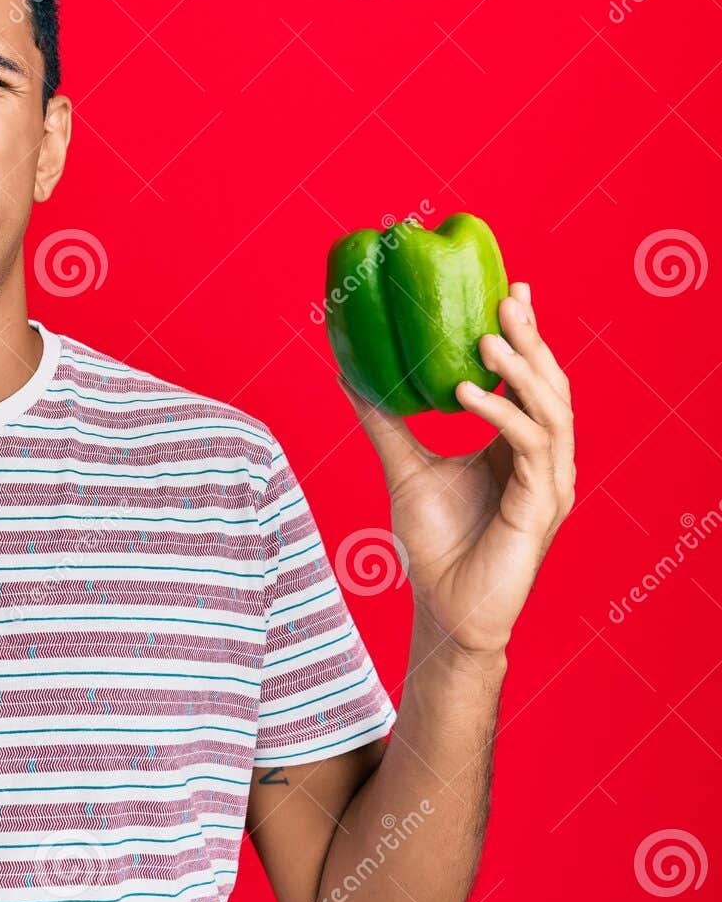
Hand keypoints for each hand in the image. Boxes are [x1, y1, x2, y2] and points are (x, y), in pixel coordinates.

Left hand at [339, 283, 574, 657]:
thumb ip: (384, 422)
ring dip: (520, 371)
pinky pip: (531, 447)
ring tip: (484, 338)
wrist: (445, 610)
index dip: (527, 336)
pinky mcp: (542, 506)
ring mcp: (550, 483)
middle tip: (509, 298)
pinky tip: (467, 392)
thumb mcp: (403, 468)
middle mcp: (544, 460)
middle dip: (532, 340)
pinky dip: (501, 414)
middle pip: (551, 385)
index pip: (532, 381)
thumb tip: (349, 373)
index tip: (512, 290)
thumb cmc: (434, 546)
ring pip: (551, 410)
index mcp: (520, 447)